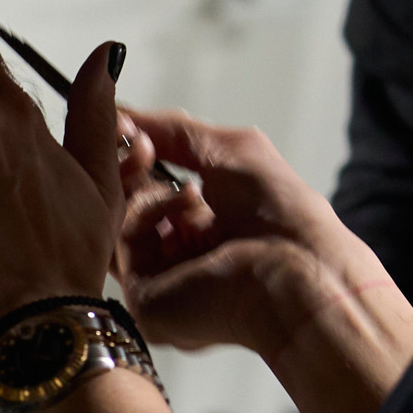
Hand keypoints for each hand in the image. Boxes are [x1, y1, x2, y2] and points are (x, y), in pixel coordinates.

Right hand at [114, 110, 396, 361]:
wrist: (295, 269)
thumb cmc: (283, 216)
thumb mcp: (230, 149)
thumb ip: (173, 131)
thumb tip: (120, 111)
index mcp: (200, 233)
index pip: (147, 193)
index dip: (133, 157)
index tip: (127, 127)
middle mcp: (176, 260)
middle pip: (123, 207)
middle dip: (128, 167)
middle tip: (139, 144)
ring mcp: (159, 282)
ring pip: (116, 223)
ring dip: (140, 185)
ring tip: (172, 172)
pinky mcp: (145, 301)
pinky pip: (125, 243)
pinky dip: (150, 212)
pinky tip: (191, 204)